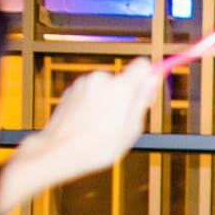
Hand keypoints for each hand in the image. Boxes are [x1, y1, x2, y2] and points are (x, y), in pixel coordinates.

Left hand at [0, 60, 160, 214]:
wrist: (61, 150)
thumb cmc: (98, 145)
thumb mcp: (132, 128)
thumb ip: (143, 99)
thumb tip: (152, 79)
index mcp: (120, 87)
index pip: (143, 65)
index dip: (149, 76)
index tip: (148, 91)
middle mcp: (101, 78)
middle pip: (123, 79)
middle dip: (126, 95)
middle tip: (124, 120)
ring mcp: (84, 82)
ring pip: (106, 87)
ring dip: (109, 101)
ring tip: (104, 125)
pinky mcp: (71, 89)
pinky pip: (91, 92)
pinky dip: (94, 103)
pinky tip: (90, 123)